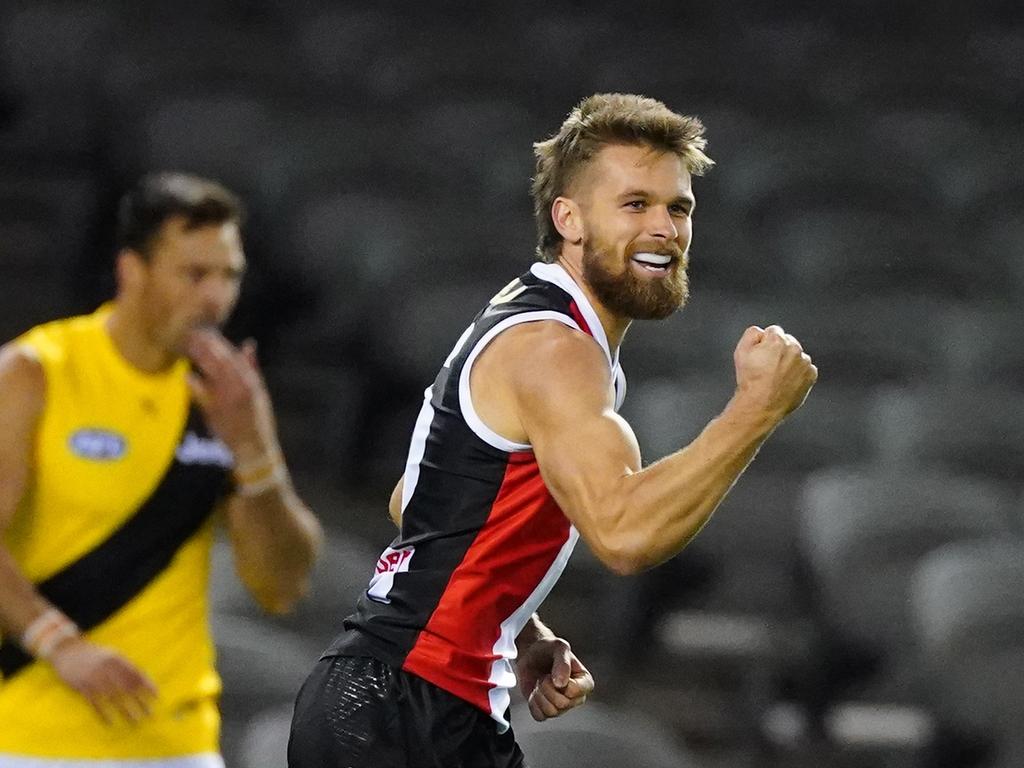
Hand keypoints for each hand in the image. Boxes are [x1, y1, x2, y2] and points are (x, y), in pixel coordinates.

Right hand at [48, 636, 157, 724]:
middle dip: (140, 701)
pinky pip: (94, 703)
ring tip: (135, 721)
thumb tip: (143, 681)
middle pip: (127, 688)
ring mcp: (94, 678)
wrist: (67, 651)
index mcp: (117, 659)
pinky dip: (102, 714)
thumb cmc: (95, 655)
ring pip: (113, 698)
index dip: (147, 685)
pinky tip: (110, 722)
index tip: (156, 697)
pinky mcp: (81, 687)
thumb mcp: (112, 655)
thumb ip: (126, 667)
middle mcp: (107, 668)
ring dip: (125, 711)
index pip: (136, 674)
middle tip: (149, 714)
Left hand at [186, 329, 278, 463]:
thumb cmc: (258, 418)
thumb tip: (248, 344)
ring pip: (210, 372)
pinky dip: (194, 383)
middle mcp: (238, 387)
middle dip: (206, 346)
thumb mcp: (260, 391)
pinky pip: (201, 393)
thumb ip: (252, 368)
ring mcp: (225, 398)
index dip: (219, 343)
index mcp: (250, 381)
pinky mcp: (213, 411)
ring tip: (189, 346)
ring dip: (199, 358)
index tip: (208, 331)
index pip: (233, 356)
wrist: (251, 445)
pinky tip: (187, 375)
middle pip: (220, 361)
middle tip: (193, 333)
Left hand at [517, 637, 593, 721]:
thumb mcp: (559, 647)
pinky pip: (539, 716)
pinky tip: (535, 692)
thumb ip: (563, 663)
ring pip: (550, 712)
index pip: (575, 692)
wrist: (532, 654)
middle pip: (561, 704)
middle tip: (545, 676)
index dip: (560, 682)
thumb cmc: (549, 648)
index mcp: (585, 682)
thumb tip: (562, 684)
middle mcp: (576, 697)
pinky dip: (533, 703)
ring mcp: (562, 707)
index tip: (554, 670)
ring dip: (539, 695)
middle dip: (547, 687)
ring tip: (541, 682)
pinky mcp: (547, 712)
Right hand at [733, 325, 816, 420]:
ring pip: (797, 356)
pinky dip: (797, 375)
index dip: (764, 344)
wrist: (761, 405)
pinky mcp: (811, 375)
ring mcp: (805, 362)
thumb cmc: (750, 379)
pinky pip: (805, 370)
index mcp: (777, 340)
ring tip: (776, 378)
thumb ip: (751, 333)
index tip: (760, 357)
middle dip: (779, 351)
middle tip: (767, 368)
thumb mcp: (741, 351)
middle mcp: (794, 348)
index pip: (773, 331)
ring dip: (789, 362)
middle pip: (787, 342)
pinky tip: (785, 383)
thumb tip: (761, 332)